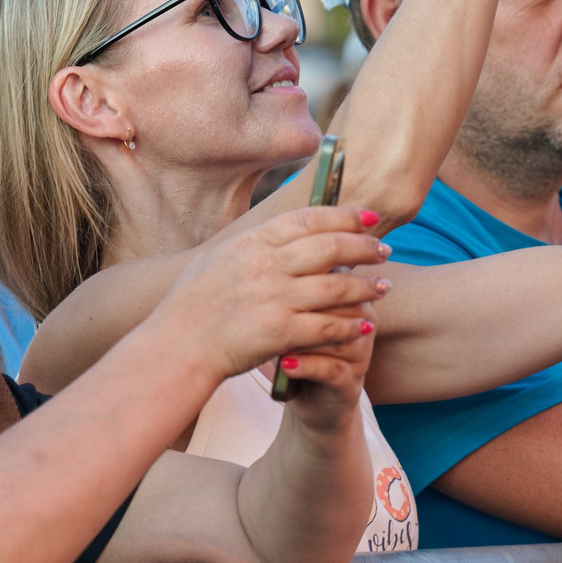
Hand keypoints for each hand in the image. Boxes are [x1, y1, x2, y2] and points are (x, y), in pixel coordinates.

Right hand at [154, 208, 389, 386]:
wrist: (177, 346)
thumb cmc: (192, 303)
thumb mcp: (219, 257)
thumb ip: (254, 243)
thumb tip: (286, 229)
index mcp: (253, 242)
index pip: (309, 219)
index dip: (344, 216)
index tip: (368, 216)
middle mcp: (267, 265)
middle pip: (330, 248)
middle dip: (364, 247)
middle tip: (384, 250)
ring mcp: (274, 299)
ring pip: (336, 287)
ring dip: (366, 287)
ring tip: (384, 286)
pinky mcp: (279, 332)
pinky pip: (326, 326)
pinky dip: (349, 325)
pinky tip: (364, 324)